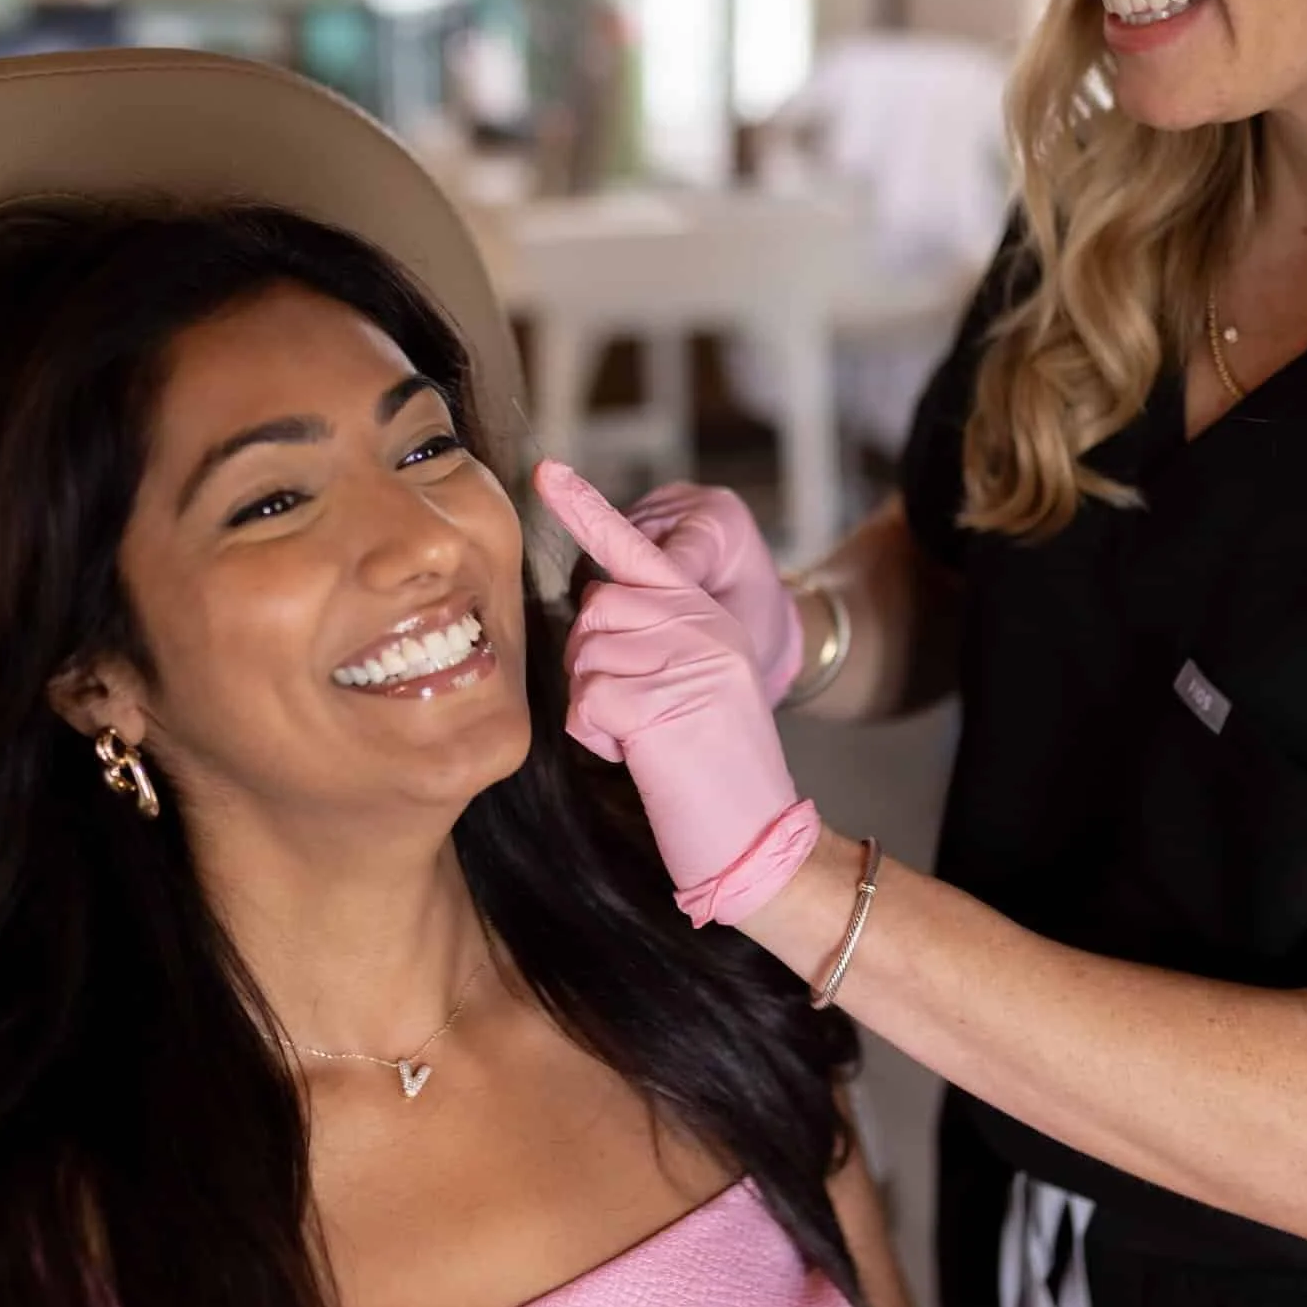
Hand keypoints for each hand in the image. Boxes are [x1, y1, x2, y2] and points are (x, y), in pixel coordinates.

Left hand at [535, 459, 818, 925]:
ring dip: (595, 705)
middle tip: (634, 714)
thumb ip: (653, 644)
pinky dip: (598, 738)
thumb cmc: (713, 774)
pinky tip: (643, 756)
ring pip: (586, 655)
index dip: (587, 510)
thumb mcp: (696, 690)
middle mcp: (702, 626)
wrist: (761, 836)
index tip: (545, 471)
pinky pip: (585, 702)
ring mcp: (686, 659)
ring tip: (647, 739)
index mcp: (708, 618)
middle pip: (595, 609)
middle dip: (591, 663)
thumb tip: (590, 622)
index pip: (639, 553)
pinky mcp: (661, 700)